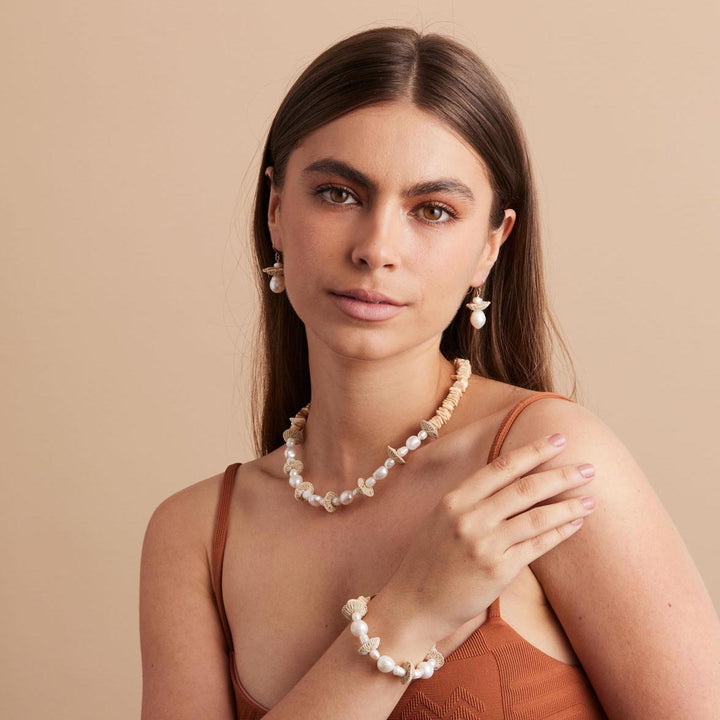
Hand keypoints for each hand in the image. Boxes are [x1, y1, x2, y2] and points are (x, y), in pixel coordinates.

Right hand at [378, 434, 594, 639]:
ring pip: (537, 516)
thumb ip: (472, 498)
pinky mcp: (498, 571)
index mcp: (455, 499)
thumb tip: (510, 476)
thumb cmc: (430, 559)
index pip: (501, 467)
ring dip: (569, 506)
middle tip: (589, 467)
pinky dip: (560, 533)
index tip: (558, 439)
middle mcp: (469, 518)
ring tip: (592, 498)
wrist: (414, 603)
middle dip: (561, 474)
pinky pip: (537, 546)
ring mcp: (484, 544)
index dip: (532, 451)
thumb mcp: (442, 518)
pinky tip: (576, 524)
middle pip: (525, 488)